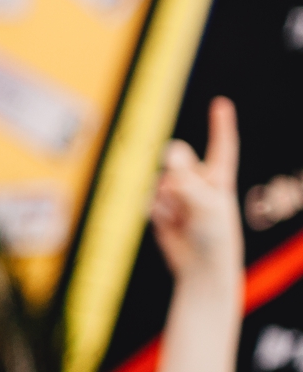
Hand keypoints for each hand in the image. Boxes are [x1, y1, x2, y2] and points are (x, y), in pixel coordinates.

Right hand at [153, 97, 241, 285]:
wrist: (201, 268)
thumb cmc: (213, 236)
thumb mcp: (205, 203)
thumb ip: (186, 177)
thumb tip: (170, 149)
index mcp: (219, 178)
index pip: (221, 146)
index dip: (220, 125)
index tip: (221, 103)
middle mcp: (199, 182)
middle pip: (178, 162)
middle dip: (174, 173)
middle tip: (179, 190)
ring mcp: (180, 195)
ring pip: (158, 181)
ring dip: (164, 198)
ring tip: (178, 219)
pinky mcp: (162, 208)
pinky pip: (149, 198)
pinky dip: (154, 210)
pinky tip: (167, 224)